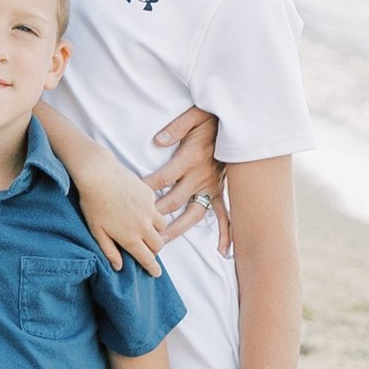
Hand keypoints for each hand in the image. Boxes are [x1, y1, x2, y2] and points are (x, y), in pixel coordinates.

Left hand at [70, 148, 166, 277]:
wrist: (98, 174)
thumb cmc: (93, 204)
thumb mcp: (97, 232)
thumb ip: (109, 251)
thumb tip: (118, 266)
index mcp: (130, 238)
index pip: (147, 259)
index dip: (153, 268)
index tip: (156, 273)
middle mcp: (144, 226)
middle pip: (159, 245)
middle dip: (155, 250)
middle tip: (147, 249)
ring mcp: (149, 209)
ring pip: (162, 227)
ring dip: (157, 232)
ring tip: (147, 230)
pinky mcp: (150, 195)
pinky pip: (156, 209)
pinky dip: (152, 213)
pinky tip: (140, 209)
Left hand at [151, 104, 229, 253]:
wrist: (237, 125)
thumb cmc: (211, 119)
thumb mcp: (193, 117)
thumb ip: (175, 129)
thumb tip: (158, 140)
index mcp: (191, 159)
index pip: (163, 178)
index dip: (146, 187)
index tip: (132, 195)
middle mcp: (200, 177)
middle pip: (174, 200)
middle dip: (156, 214)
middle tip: (139, 227)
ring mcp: (211, 187)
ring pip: (193, 214)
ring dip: (177, 229)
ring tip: (161, 243)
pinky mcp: (219, 191)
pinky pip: (224, 215)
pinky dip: (225, 233)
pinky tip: (221, 250)